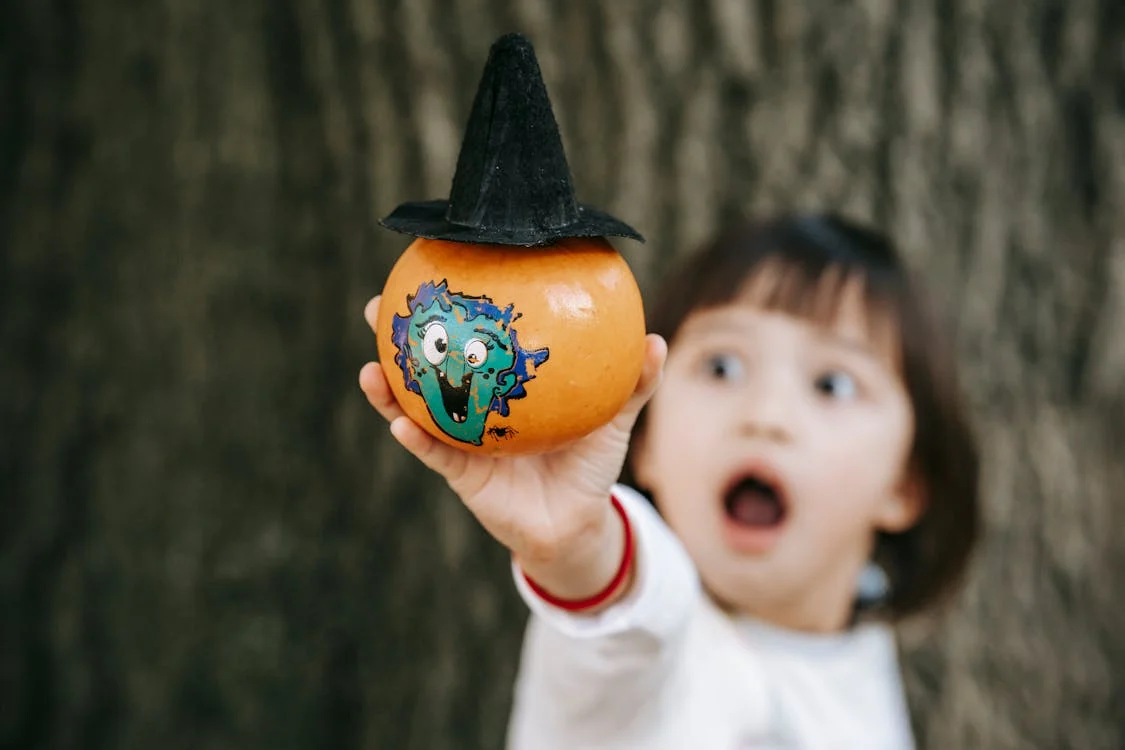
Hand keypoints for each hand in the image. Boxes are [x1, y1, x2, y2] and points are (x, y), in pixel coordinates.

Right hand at [359, 295, 666, 602]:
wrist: (579, 523)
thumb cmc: (590, 464)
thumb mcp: (612, 418)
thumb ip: (632, 382)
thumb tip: (654, 338)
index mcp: (501, 386)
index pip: (469, 340)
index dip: (447, 311)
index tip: (425, 275)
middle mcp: (473, 408)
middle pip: (426, 367)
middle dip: (397, 340)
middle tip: (376, 308)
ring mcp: (461, 440)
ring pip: (415, 410)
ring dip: (388, 392)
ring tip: (369, 368)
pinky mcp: (461, 476)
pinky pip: (435, 454)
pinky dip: (417, 439)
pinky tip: (400, 424)